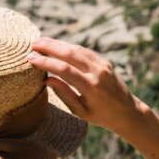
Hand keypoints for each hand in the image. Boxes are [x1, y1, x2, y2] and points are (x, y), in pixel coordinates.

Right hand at [28, 37, 143, 134]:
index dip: (46, 62)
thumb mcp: (80, 111)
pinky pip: (84, 51)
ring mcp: (103, 65)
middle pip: (70, 53)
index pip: (64, 69)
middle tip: (33, 45)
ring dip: (58, 44)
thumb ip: (64, 94)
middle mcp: (98, 72)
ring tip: (41, 42)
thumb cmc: (101, 116)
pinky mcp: (105, 62)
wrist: (128, 112)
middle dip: (50, 47)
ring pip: (77, 49)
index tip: (31, 59)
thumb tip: (46, 79)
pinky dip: (69, 47)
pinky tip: (57, 46)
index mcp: (91, 87)